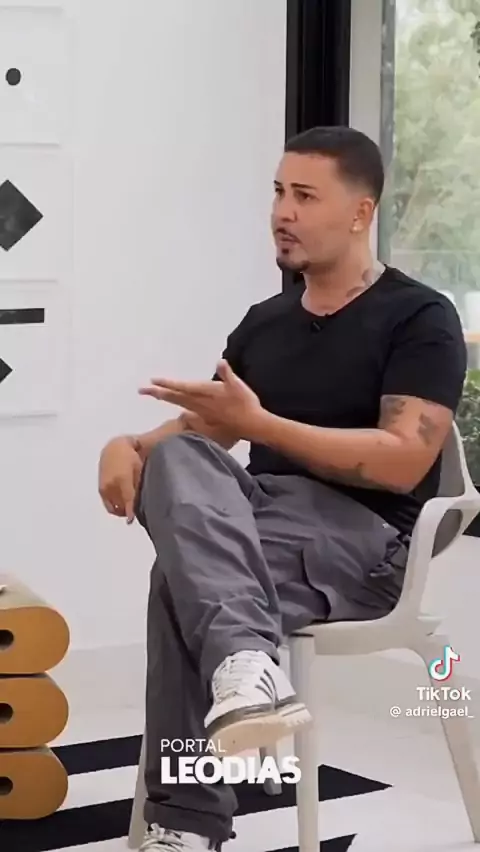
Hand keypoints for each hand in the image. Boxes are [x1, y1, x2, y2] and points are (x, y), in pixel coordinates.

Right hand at [98, 437, 142, 523]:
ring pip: (113, 506)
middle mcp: (111, 484)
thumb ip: (138, 486)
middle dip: (127, 510)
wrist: (114, 448)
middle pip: (120, 505)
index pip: (127, 499)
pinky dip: (114, 508)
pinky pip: (108, 504)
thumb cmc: (130, 457)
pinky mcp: (100, 489)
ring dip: (121, 510)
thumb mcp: (138, 469)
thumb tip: (139, 503)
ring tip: (129, 509)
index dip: (129, 512)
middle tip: (135, 511)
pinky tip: (122, 507)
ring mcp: (104, 487)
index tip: (131, 520)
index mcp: (122, 478)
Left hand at [139, 360, 262, 437]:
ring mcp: (201, 411)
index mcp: (205, 392)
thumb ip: (227, 374)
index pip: (182, 387)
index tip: (153, 381)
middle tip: (142, 390)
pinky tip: (176, 408)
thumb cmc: (245, 403)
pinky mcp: (206, 417)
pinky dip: (178, 407)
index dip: (167, 384)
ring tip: (154, 394)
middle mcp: (199, 402)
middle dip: (158, 392)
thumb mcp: (238, 386)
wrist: (251, 424)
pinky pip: (187, 411)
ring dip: (166, 398)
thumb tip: (220, 362)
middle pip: (174, 397)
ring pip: (179, 403)